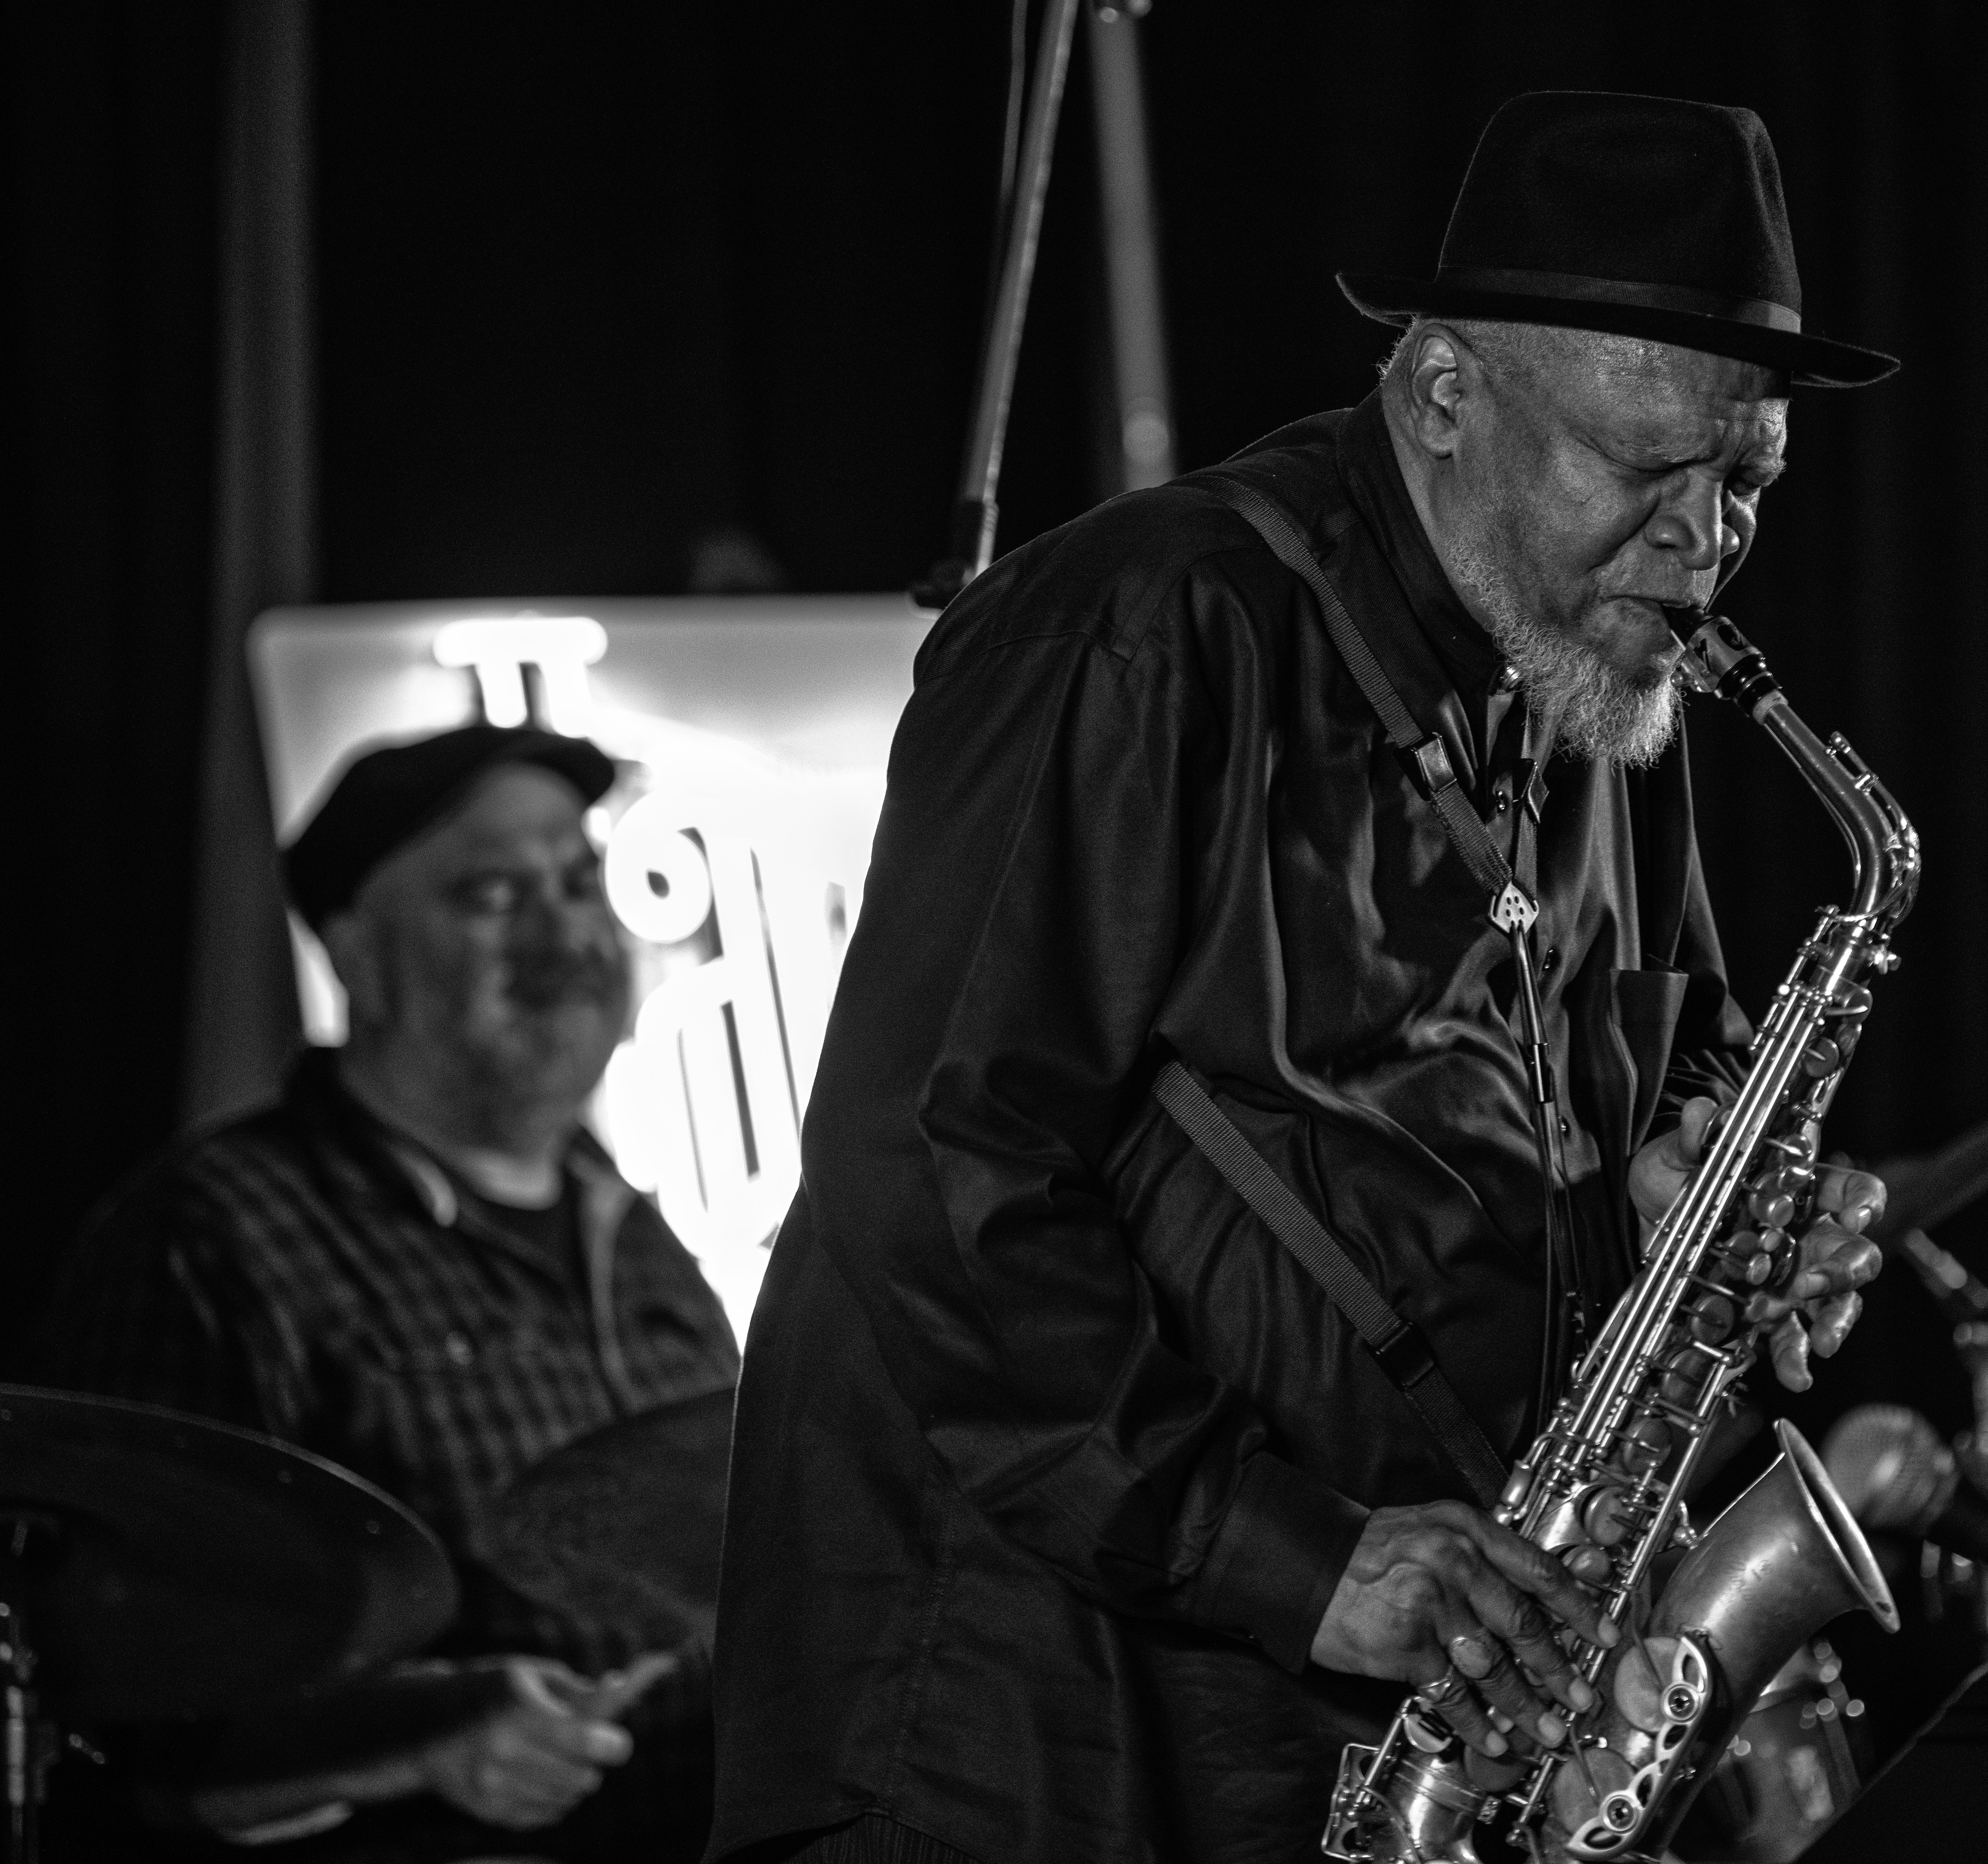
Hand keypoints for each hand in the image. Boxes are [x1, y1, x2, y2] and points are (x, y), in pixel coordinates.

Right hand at [416, 1656, 633, 1828]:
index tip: (619, 1741)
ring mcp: (492, 1788)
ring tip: (563, 1758)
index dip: (613, 1744)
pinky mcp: (487, 1812)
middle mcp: (503, 1754)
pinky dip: (555, 1799)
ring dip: (576, 1781)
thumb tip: (621, 1691)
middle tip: (592, 1746)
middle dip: (595, 1763)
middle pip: (580, 1777)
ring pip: (566, 1800)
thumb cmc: (492, 1690)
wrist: (425, 1726)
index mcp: (518, 1711)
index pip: (583, 1740)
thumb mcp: (531, 1674)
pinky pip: (545, 1816)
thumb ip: (576, 1689)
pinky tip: (542, 1776)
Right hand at [1309, 1500, 1618, 1758]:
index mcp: (1464, 1528)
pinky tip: (1492, 1737)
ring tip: (1545, 1730)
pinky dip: (1477, 1722)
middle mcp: (1452, 1559)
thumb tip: (1542, 1595)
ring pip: (1493, 1664)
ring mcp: (1429, 1600)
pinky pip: (1453, 1692)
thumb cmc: (1370, 1552)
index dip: (1577, 1606)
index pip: (1536, 1568)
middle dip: (1557, 1670)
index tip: (1604, 1634)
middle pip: (1522, 1622)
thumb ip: (1483, 1557)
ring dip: (1524, 1705)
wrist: (1305, 1563)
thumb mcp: (1431, 1532)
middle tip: (1579, 1698)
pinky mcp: (1406, 1641)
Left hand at [1629, 1096, 1884, 1389]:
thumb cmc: (1676, 1172)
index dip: (1860, 1199)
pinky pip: (1791, 1333)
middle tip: (1813, 1285)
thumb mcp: (1676, 1151)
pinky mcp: (1765, 1305)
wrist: (1645, 1210)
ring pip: (1832, 1300)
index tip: (1854, 1213)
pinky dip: (1793, 1353)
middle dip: (1842, 1271)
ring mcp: (1789, 1272)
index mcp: (1797, 1187)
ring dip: (1830, 1321)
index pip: (1849, 1189)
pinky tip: (1795, 1373)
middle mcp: (1804, 1232)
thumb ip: (1693, 1136)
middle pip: (1850, 1252)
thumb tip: (1702, 1112)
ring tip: (1820, 1344)